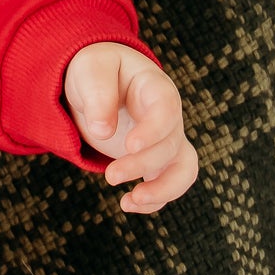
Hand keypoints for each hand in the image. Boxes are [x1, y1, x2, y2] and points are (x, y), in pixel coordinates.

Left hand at [62, 43, 197, 212]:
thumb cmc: (97, 70)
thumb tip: (103, 131)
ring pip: (182, 169)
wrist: (98, 81)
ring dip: (162, 189)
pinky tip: (127, 204)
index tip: (130, 146)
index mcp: (155, 87)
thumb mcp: (91, 70)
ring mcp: (166, 139)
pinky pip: (169, 183)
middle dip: (142, 164)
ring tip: (129, 202)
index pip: (166, 108)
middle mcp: (168, 116)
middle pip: (169, 144)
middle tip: (110, 176)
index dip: (154, 130)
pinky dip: (154, 200)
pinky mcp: (156, 159)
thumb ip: (97, 94)